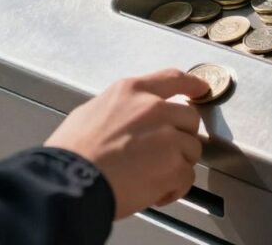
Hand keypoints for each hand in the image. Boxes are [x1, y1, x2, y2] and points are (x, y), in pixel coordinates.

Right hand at [45, 68, 209, 218]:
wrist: (70, 182)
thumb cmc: (71, 154)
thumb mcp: (89, 113)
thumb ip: (117, 110)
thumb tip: (123, 118)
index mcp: (131, 92)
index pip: (172, 79)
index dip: (192, 84)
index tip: (201, 88)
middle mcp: (153, 109)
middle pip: (189, 118)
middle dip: (181, 136)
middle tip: (164, 152)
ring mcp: (167, 136)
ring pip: (191, 149)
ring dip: (177, 164)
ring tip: (152, 176)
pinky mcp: (173, 165)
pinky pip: (187, 177)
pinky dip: (174, 188)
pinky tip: (155, 192)